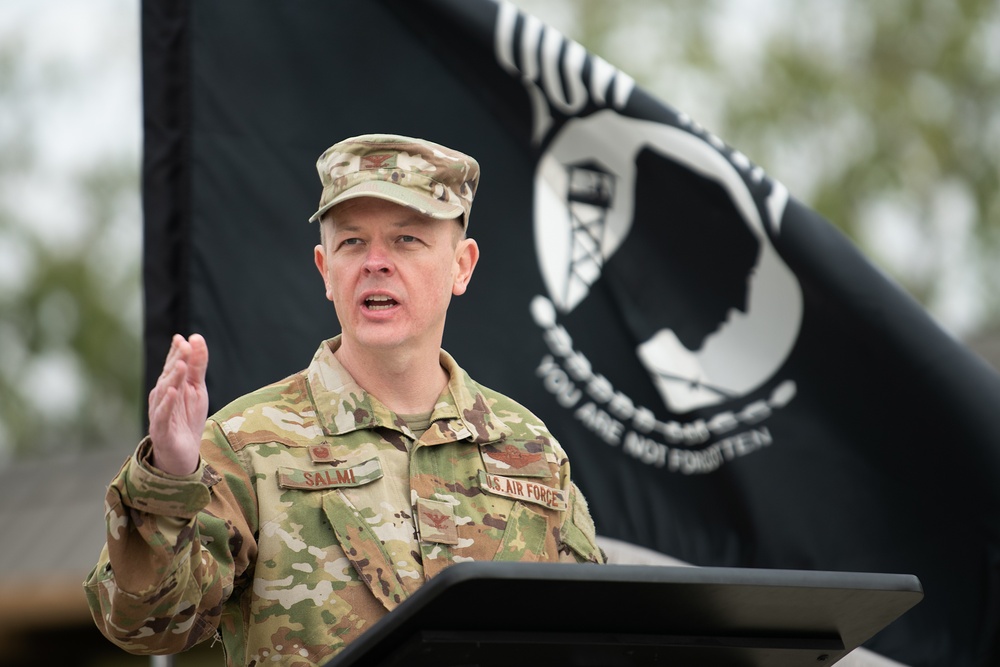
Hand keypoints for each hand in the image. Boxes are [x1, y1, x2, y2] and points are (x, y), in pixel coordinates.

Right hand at [147, 334, 209, 475]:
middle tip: (184, 346)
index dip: (177, 353)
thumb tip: (196, 337)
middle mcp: (161, 397)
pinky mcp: (161, 430)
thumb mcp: (197, 389)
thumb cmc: (187, 418)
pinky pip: (162, 415)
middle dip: (176, 361)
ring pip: (164, 393)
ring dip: (172, 379)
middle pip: (168, 376)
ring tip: (181, 366)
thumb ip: (198, 365)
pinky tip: (171, 392)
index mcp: (170, 386)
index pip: (173, 366)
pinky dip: (166, 404)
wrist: (182, 454)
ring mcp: (160, 413)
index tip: (183, 339)